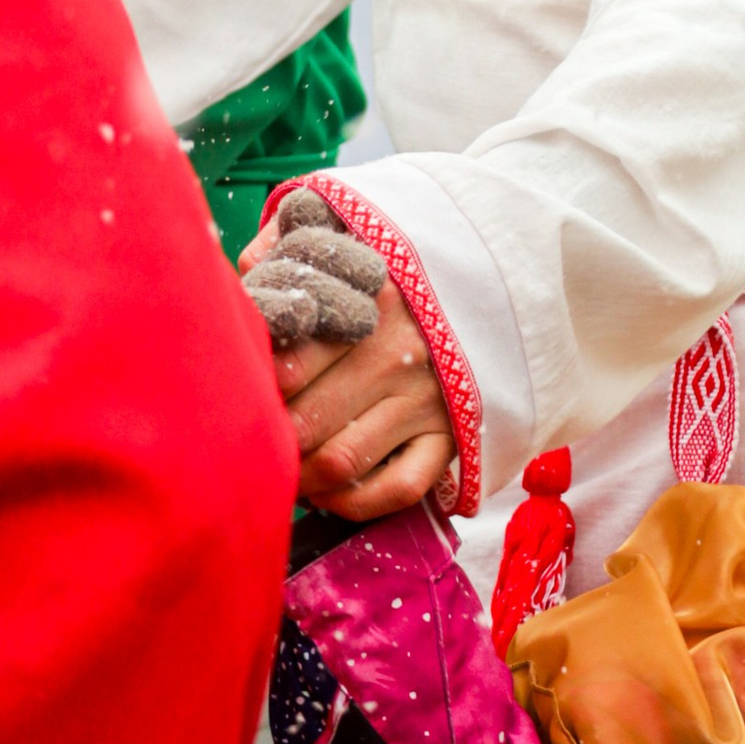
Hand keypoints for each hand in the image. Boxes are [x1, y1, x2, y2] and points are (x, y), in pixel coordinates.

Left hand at [238, 236, 457, 521]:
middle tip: (252, 442)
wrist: (502, 279)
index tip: (242, 393)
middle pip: (304, 420)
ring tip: (285, 470)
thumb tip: (244, 270)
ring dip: (302, 478)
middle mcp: (397, 353)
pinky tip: (331, 492)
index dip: (253, 389)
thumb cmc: (402, 271)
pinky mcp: (452, 435)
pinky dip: (355, 503)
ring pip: (341, 461)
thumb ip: (291, 249)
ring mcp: (427, 399)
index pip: (285, 364)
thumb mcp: (351, 240)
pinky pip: (398, 488)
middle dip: (269, 440)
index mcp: (366, 302)